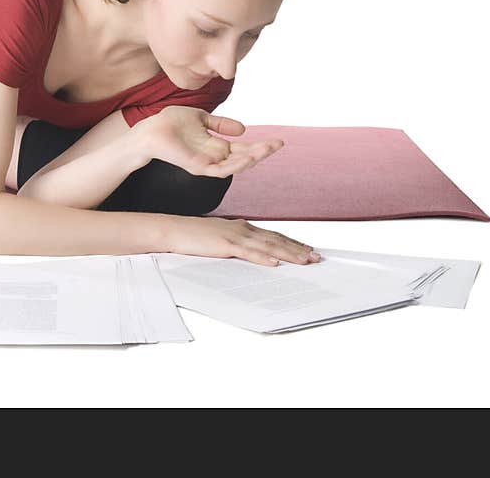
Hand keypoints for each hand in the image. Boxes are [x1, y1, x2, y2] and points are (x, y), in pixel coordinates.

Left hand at [133, 105, 283, 177]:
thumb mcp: (201, 118)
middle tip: (279, 144)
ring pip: (236, 167)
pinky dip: (235, 165)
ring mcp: (207, 164)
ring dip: (253, 159)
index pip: (242, 149)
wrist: (150, 129)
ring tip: (268, 149)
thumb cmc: (170, 123)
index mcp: (215, 146)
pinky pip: (221, 171)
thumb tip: (243, 128)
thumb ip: (221, 123)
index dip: (259, 145)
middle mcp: (214, 157)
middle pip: (243, 159)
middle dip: (262, 152)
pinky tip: (248, 158)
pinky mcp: (198, 168)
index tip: (277, 141)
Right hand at [165, 215, 320, 266]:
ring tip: (305, 261)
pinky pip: (249, 252)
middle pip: (276, 239)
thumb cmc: (191, 236)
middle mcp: (242, 229)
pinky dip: (264, 257)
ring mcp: (234, 236)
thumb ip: (234, 244)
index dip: (291, 243)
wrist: (173, 229)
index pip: (272, 235)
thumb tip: (247, 254)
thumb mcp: (217, 239)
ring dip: (289, 253)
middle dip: (298, 249)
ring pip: (268, 246)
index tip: (306, 249)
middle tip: (316, 257)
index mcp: (240, 227)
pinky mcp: (225, 244)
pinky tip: (276, 263)